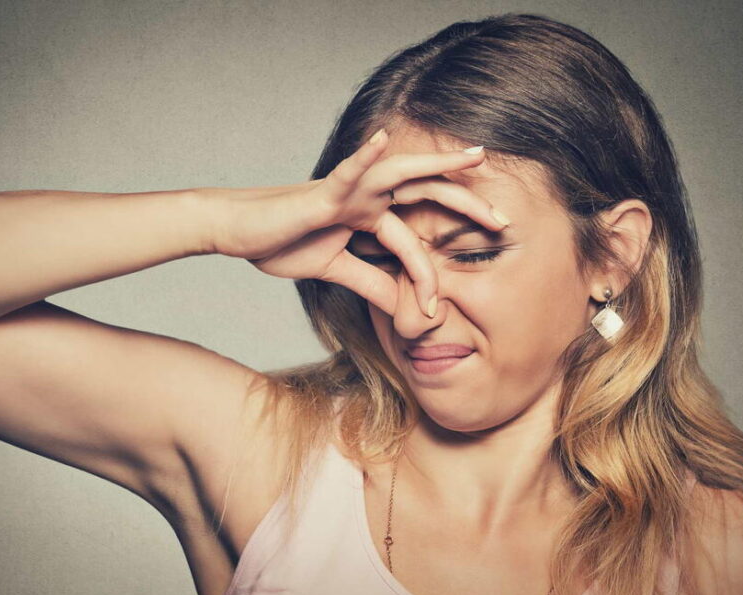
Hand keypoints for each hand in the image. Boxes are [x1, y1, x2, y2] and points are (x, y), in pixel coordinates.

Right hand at [202, 130, 507, 316]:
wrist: (239, 232)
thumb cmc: (283, 244)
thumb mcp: (337, 271)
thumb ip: (373, 282)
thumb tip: (406, 306)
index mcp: (370, 218)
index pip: (415, 238)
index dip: (433, 271)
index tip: (441, 308)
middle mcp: (366, 199)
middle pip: (425, 195)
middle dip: (465, 205)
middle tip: (503, 220)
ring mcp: (347, 192)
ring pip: (399, 174)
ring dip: (437, 165)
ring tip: (473, 157)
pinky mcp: (322, 194)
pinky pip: (347, 172)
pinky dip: (366, 157)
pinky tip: (386, 139)